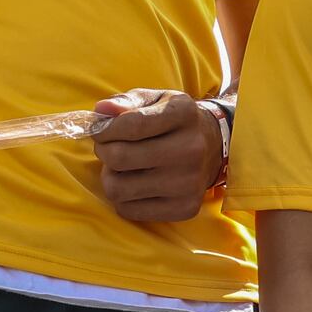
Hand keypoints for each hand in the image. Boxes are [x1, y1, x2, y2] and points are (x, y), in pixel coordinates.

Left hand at [90, 90, 222, 222]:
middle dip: (103, 151)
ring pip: (118, 189)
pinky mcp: (185, 208)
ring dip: (110, 177)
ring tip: (122, 168)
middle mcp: (191, 148)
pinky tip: (135, 184)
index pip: (131, 125)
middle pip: (120, 157)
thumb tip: (101, 110)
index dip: (104, 129)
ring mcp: (189, 182)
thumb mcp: (154, 101)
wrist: (213, 147)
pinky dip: (123, 198)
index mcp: (183, 114)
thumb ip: (125, 102)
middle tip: (108, 148)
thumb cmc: (172, 121)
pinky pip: (129, 211)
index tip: (98, 130)